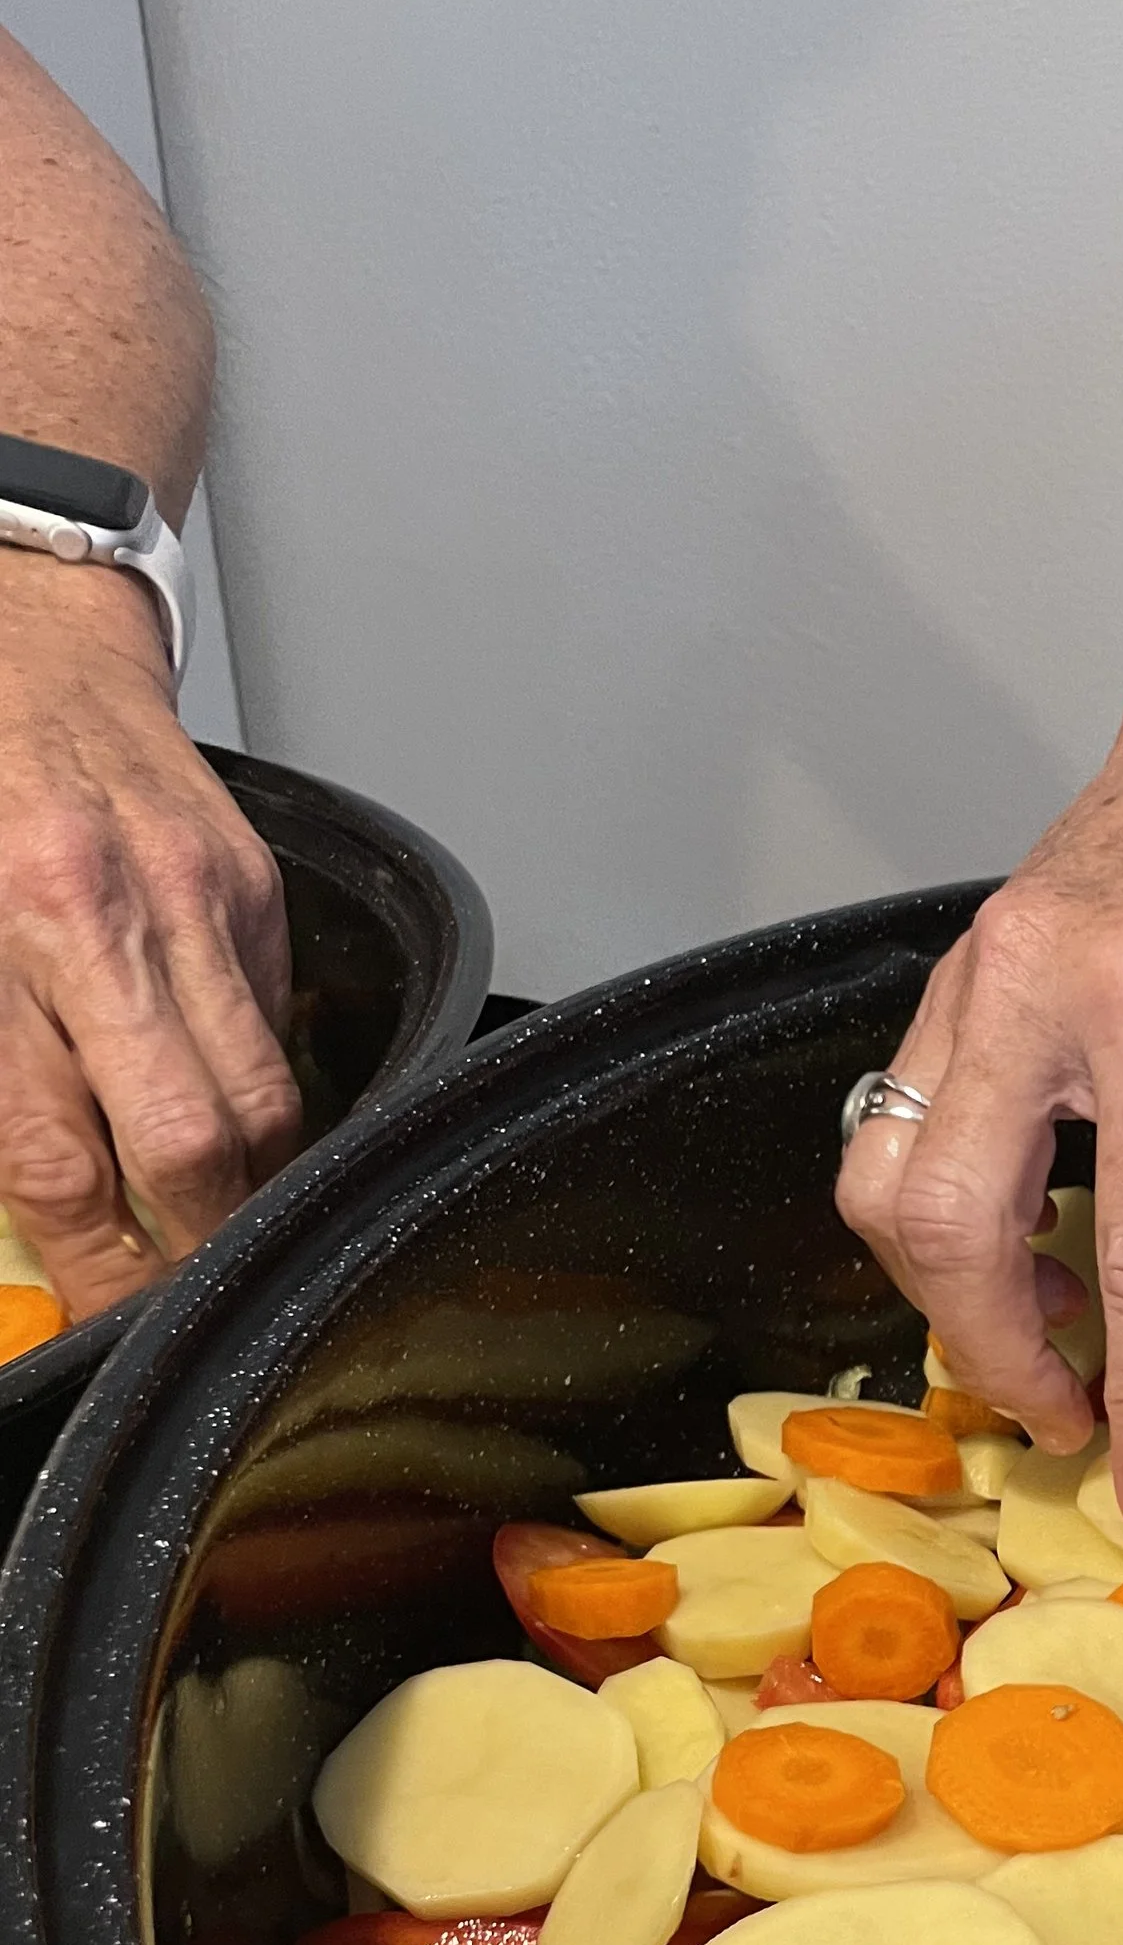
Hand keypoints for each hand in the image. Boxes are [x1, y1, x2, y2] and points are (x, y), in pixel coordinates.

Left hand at [0, 551, 297, 1316]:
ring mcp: (202, 903)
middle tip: (175, 1296)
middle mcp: (111, 916)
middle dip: (193, 1253)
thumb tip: (28, 1186)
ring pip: (265, 1103)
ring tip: (212, 1228)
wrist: (24, 627)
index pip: (65, 1159)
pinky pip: (274, 1029)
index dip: (97, 1269)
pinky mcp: (256, 890)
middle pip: (197, 1146)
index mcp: (10, 929)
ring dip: (244, 1190)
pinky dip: (251, 1087)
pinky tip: (215, 1100)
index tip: (103, 1318)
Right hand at [835, 656, 1122, 1529]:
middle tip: (1079, 1422)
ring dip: (954, 1297)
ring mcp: (962, 984)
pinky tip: (1039, 1250)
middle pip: (951, 1229)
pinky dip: (948, 1227)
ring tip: (1059, 1341)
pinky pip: (896, 1136)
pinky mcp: (936, 992)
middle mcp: (1030, 990)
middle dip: (1002, 1355)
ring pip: (887, 1188)